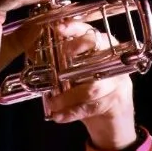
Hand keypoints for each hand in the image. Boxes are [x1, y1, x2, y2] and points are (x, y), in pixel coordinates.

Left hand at [41, 19, 137, 148]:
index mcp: (103, 48)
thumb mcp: (76, 74)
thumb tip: (32, 52)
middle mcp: (114, 61)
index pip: (90, 31)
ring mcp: (118, 82)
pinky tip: (58, 116)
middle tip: (54, 67)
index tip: (58, 29)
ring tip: (51, 103)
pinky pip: (92, 107)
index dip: (75, 28)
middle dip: (74, 55)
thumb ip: (60, 63)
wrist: (113, 122)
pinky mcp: (117, 102)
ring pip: (92, 86)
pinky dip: (72, 112)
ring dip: (68, 96)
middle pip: (97, 51)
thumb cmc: (90, 93)